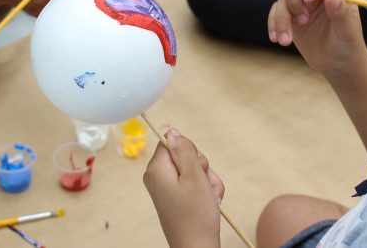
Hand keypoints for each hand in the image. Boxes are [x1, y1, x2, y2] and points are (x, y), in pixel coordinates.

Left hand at [144, 128, 222, 247]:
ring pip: (194, 169)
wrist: (197, 247)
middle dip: (201, 167)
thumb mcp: (194, 175)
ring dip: (207, 181)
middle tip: (202, 184)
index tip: (194, 167)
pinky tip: (209, 202)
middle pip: (185, 155)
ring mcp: (168, 188)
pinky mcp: (177, 197)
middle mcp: (158, 176)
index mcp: (156, 168)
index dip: (189, 150)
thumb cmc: (195, 215)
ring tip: (208, 197)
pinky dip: (206, 191)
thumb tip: (172, 130)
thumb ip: (184, 150)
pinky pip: (195, 183)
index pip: (172, 141)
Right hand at [268, 0, 366, 72]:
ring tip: (287, 41)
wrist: (336, 63)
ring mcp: (301, 1)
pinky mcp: (289, 14)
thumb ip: (341, 12)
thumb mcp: (348, 30)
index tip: (308, 0)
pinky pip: (275, 11)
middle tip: (302, 20)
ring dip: (282, 18)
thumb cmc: (347, 43)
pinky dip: (273, 24)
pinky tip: (277, 39)